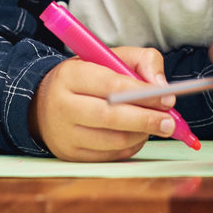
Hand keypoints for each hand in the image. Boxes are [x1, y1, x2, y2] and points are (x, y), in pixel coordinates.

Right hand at [30, 47, 178, 161]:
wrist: (43, 104)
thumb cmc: (85, 79)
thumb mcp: (108, 57)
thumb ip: (141, 60)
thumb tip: (161, 86)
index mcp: (70, 75)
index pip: (111, 85)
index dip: (143, 93)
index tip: (167, 99)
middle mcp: (62, 106)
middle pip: (110, 117)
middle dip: (146, 120)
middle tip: (169, 122)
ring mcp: (65, 134)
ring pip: (113, 140)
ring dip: (141, 134)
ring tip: (154, 125)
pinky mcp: (70, 154)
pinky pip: (109, 155)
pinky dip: (130, 146)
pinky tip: (136, 135)